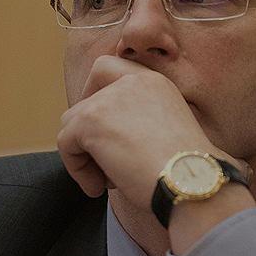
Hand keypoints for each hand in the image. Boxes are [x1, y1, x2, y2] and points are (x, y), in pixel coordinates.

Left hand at [57, 55, 246, 207]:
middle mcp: (132, 82)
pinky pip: (66, 145)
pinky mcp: (90, 120)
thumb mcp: (166, 133)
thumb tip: (105, 138)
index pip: (108, 67)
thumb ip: (137, 121)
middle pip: (85, 99)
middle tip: (103, 160)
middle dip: (87, 131)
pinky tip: (99, 188)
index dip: (96, 92)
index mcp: (155, 83)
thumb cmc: (185, 172)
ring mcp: (108, 98)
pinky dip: (78, 170)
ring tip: (108, 180)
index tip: (104, 126)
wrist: (189, 182)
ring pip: (71, 124)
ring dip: (84, 155)